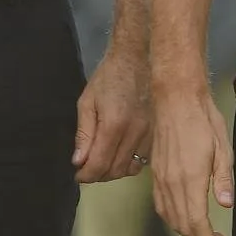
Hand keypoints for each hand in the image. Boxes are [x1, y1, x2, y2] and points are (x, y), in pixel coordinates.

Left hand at [72, 47, 151, 184]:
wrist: (137, 60)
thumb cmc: (108, 78)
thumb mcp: (87, 102)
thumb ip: (84, 134)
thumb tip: (79, 161)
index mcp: (115, 124)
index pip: (100, 163)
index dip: (86, 175)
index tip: (78, 175)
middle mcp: (135, 133)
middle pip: (115, 170)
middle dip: (98, 175)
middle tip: (87, 169)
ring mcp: (150, 135)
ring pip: (130, 168)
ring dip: (114, 172)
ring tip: (102, 163)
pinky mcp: (157, 134)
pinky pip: (143, 161)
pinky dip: (129, 164)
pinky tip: (119, 156)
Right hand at [151, 87, 232, 235]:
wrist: (175, 98)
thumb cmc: (204, 120)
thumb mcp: (222, 148)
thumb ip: (224, 179)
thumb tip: (226, 205)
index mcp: (191, 178)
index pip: (197, 222)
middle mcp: (172, 182)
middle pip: (182, 225)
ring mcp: (160, 178)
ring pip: (169, 217)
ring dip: (186, 232)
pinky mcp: (155, 172)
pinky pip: (160, 204)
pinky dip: (172, 219)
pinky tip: (183, 219)